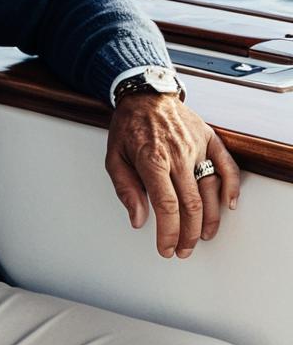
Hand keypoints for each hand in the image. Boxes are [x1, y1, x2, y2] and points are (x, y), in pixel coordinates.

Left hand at [104, 93, 239, 258]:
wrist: (145, 95)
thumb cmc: (127, 127)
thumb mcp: (113, 157)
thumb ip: (125, 189)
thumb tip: (138, 220)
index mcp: (152, 160)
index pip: (166, 206)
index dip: (168, 232)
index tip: (166, 248)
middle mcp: (178, 155)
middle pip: (191, 205)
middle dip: (189, 234)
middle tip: (183, 249)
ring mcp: (197, 147)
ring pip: (210, 191)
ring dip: (210, 220)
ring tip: (203, 236)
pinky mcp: (210, 139)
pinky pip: (227, 166)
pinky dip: (232, 188)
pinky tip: (229, 205)